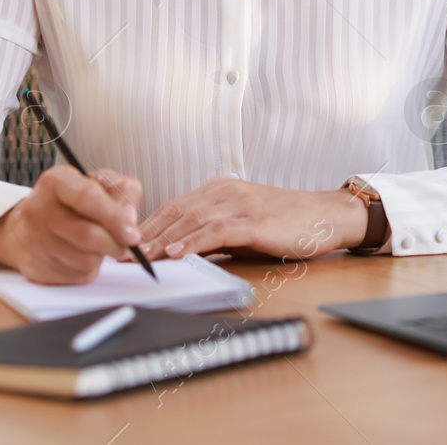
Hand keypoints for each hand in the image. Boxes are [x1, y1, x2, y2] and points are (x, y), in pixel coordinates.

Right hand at [0, 165, 142, 283]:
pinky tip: (79, 257)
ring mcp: (32, 238)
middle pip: (87, 235)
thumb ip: (122, 192)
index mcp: (56, 181)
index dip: (115, 218)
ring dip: (99, 258)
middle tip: (125, 246)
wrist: (29, 226)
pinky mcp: (34, 265)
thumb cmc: (70, 203)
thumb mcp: (99, 184)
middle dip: (114, 245)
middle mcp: (38, 207)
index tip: (132, 235)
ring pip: (83, 260)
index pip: (87, 197)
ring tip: (95, 247)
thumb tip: (128, 218)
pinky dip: (85, 270)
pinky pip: (73, 276)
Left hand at [137, 177, 365, 260]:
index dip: (147, 226)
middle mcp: (224, 192)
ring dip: (162, 240)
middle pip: (175, 212)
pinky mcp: (253, 221)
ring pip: (190, 220)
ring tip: (140, 257)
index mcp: (218, 190)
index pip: (173, 207)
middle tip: (121, 254)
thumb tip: (180, 253)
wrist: (325, 216)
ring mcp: (239, 204)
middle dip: (146, 234)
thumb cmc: (284, 223)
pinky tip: (176, 253)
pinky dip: (193, 242)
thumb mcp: (241, 227)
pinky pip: (216, 231)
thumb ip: (212, 235)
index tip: (124, 244)